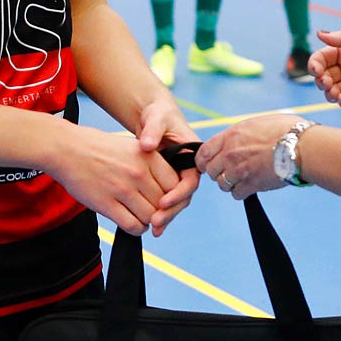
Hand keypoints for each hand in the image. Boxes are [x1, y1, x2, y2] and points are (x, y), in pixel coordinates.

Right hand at [49, 127, 182, 237]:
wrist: (67, 149)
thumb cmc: (99, 148)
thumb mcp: (132, 147)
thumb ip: (152, 166)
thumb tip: (169, 190)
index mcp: (148, 156)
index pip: (175, 185)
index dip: (172, 196)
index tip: (164, 200)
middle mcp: (138, 173)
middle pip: (163, 204)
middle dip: (160, 211)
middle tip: (152, 212)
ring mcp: (122, 189)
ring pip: (150, 217)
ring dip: (148, 221)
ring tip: (140, 216)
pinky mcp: (106, 204)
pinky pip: (132, 225)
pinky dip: (136, 229)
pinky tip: (132, 223)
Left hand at [135, 98, 200, 234]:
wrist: (152, 115)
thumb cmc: (157, 113)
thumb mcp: (156, 118)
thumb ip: (152, 130)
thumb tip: (147, 146)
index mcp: (193, 154)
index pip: (191, 180)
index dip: (178, 194)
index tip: (163, 203)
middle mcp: (188, 167)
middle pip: (184, 196)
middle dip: (171, 211)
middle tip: (156, 222)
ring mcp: (177, 174)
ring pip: (176, 201)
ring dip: (166, 215)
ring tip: (152, 228)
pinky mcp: (166, 180)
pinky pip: (165, 198)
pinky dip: (159, 211)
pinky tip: (149, 224)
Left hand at [196, 113, 296, 199]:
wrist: (300, 146)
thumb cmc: (286, 130)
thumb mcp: (257, 123)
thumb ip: (242, 133)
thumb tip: (238, 138)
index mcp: (231, 136)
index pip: (204, 152)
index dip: (204, 160)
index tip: (208, 164)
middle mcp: (231, 154)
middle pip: (211, 171)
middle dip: (218, 172)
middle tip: (229, 172)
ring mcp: (239, 170)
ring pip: (222, 184)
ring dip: (230, 183)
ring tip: (242, 179)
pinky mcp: (251, 185)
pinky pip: (236, 194)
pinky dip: (241, 192)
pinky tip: (250, 186)